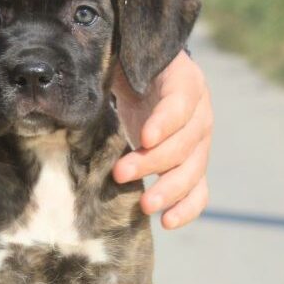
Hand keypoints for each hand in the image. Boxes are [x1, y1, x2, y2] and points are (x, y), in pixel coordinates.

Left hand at [112, 51, 212, 228]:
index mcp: (184, 83)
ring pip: (193, 170)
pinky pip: (198, 190)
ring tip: (145, 205)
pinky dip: (187, 208)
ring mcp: (199, 143)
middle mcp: (198, 114)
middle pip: (184, 143)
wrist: (150, 80)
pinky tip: (168, 222)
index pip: (180, 103)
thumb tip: (84, 73)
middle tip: (121, 173)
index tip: (144, 137)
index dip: (165, 122)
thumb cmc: (131, 71)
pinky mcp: (193, 165)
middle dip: (153, 162)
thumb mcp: (126, 60)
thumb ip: (116, 64)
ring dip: (169, 190)